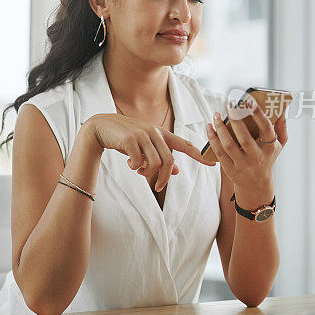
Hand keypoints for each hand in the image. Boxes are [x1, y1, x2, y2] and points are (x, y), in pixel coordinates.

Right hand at [83, 114, 215, 191]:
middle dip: (164, 177)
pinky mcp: (129, 140)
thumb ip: (160, 156)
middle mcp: (154, 132)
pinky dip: (135, 167)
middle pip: (168, 161)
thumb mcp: (144, 146)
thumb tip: (176, 172)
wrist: (101, 127)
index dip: (199, 155)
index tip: (212, 164)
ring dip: (147, 172)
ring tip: (139, 171)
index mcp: (161, 133)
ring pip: (155, 163)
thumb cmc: (125, 138)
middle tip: (158, 186)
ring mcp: (142, 135)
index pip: (184, 144)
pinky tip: (130, 164)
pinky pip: (139, 161)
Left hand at [205, 96, 287, 192]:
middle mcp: (257, 157)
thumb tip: (282, 109)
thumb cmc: (267, 157)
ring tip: (216, 115)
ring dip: (220, 128)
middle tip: (228, 104)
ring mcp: (243, 164)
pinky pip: (219, 152)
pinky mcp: (230, 169)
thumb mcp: (279, 145)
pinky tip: (210, 127)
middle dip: (235, 120)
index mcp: (270, 148)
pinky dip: (213, 138)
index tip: (249, 101)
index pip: (266, 129)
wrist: (257, 184)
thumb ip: (281, 127)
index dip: (258, 114)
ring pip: (229, 145)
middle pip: (245, 138)